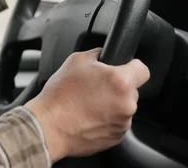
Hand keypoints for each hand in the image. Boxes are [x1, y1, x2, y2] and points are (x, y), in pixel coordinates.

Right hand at [26, 48, 149, 162]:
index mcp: (120, 82)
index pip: (143, 69)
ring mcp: (123, 123)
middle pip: (131, 90)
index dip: (132, 66)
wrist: (49, 126)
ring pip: (123, 107)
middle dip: (116, 87)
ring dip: (111, 104)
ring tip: (87, 103)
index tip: (124, 68)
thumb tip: (105, 55)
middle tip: (94, 87)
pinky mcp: (116, 137)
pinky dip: (105, 119)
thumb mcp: (75, 60)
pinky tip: (88, 116)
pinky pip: (116, 123)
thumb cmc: (60, 95)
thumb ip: (97, 54)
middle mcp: (127, 104)